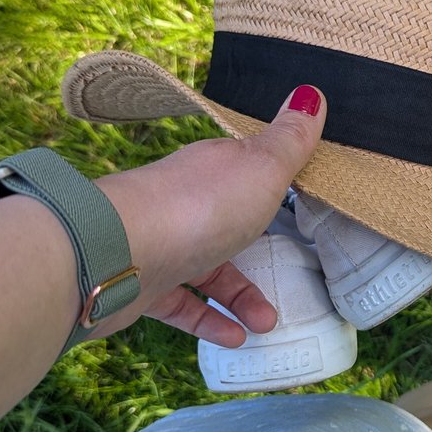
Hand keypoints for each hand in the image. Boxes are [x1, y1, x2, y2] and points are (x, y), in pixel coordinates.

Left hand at [91, 85, 326, 346]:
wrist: (119, 252)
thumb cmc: (197, 206)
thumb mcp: (261, 168)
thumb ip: (290, 141)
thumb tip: (312, 93)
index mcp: (212, 172)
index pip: (244, 174)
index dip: (269, 185)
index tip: (294, 204)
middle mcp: (186, 205)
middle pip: (227, 226)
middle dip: (259, 253)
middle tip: (290, 276)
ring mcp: (163, 246)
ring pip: (207, 272)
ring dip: (240, 297)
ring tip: (267, 323)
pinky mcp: (144, 287)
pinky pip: (183, 305)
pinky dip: (210, 321)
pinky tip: (236, 338)